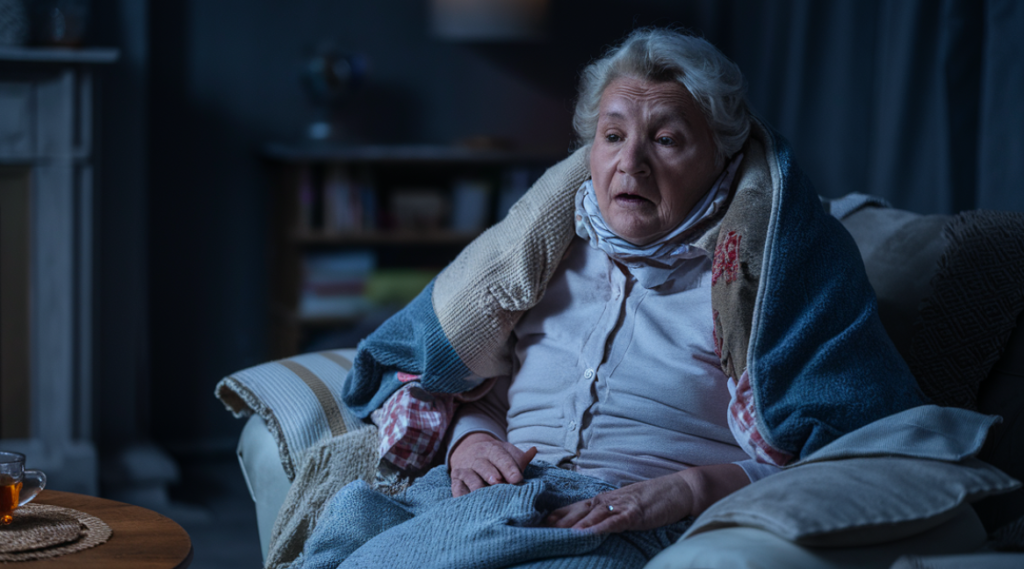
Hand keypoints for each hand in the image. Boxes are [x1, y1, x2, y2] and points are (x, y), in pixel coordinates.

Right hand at [449, 432, 536, 496]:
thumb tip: (534, 451)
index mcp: (492, 450)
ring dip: (476, 484)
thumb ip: (520, 457)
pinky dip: (460, 495)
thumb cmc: (495, 458)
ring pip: (469, 476)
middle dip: (491, 473)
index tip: (517, 478)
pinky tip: (467, 502)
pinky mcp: (456, 481)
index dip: (509, 467)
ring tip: (483, 493)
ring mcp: (465, 469)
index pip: (501, 457)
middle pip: (483, 465)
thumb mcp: (507, 453)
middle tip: (498, 483)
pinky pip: (456, 488)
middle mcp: (477, 458)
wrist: (468, 450)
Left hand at [544, 463, 748, 533]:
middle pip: (577, 510)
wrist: (682, 490)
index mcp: (607, 499)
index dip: (556, 515)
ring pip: (591, 515)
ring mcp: (622, 505)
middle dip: (556, 521)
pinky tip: (585, 535)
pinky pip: (614, 522)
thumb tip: (592, 526)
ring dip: (571, 525)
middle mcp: (610, 499)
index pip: (575, 507)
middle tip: (534, 530)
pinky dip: (598, 528)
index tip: (535, 523)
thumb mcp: (628, 507)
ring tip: (553, 534)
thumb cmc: (655, 500)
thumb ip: (611, 514)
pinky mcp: (636, 513)